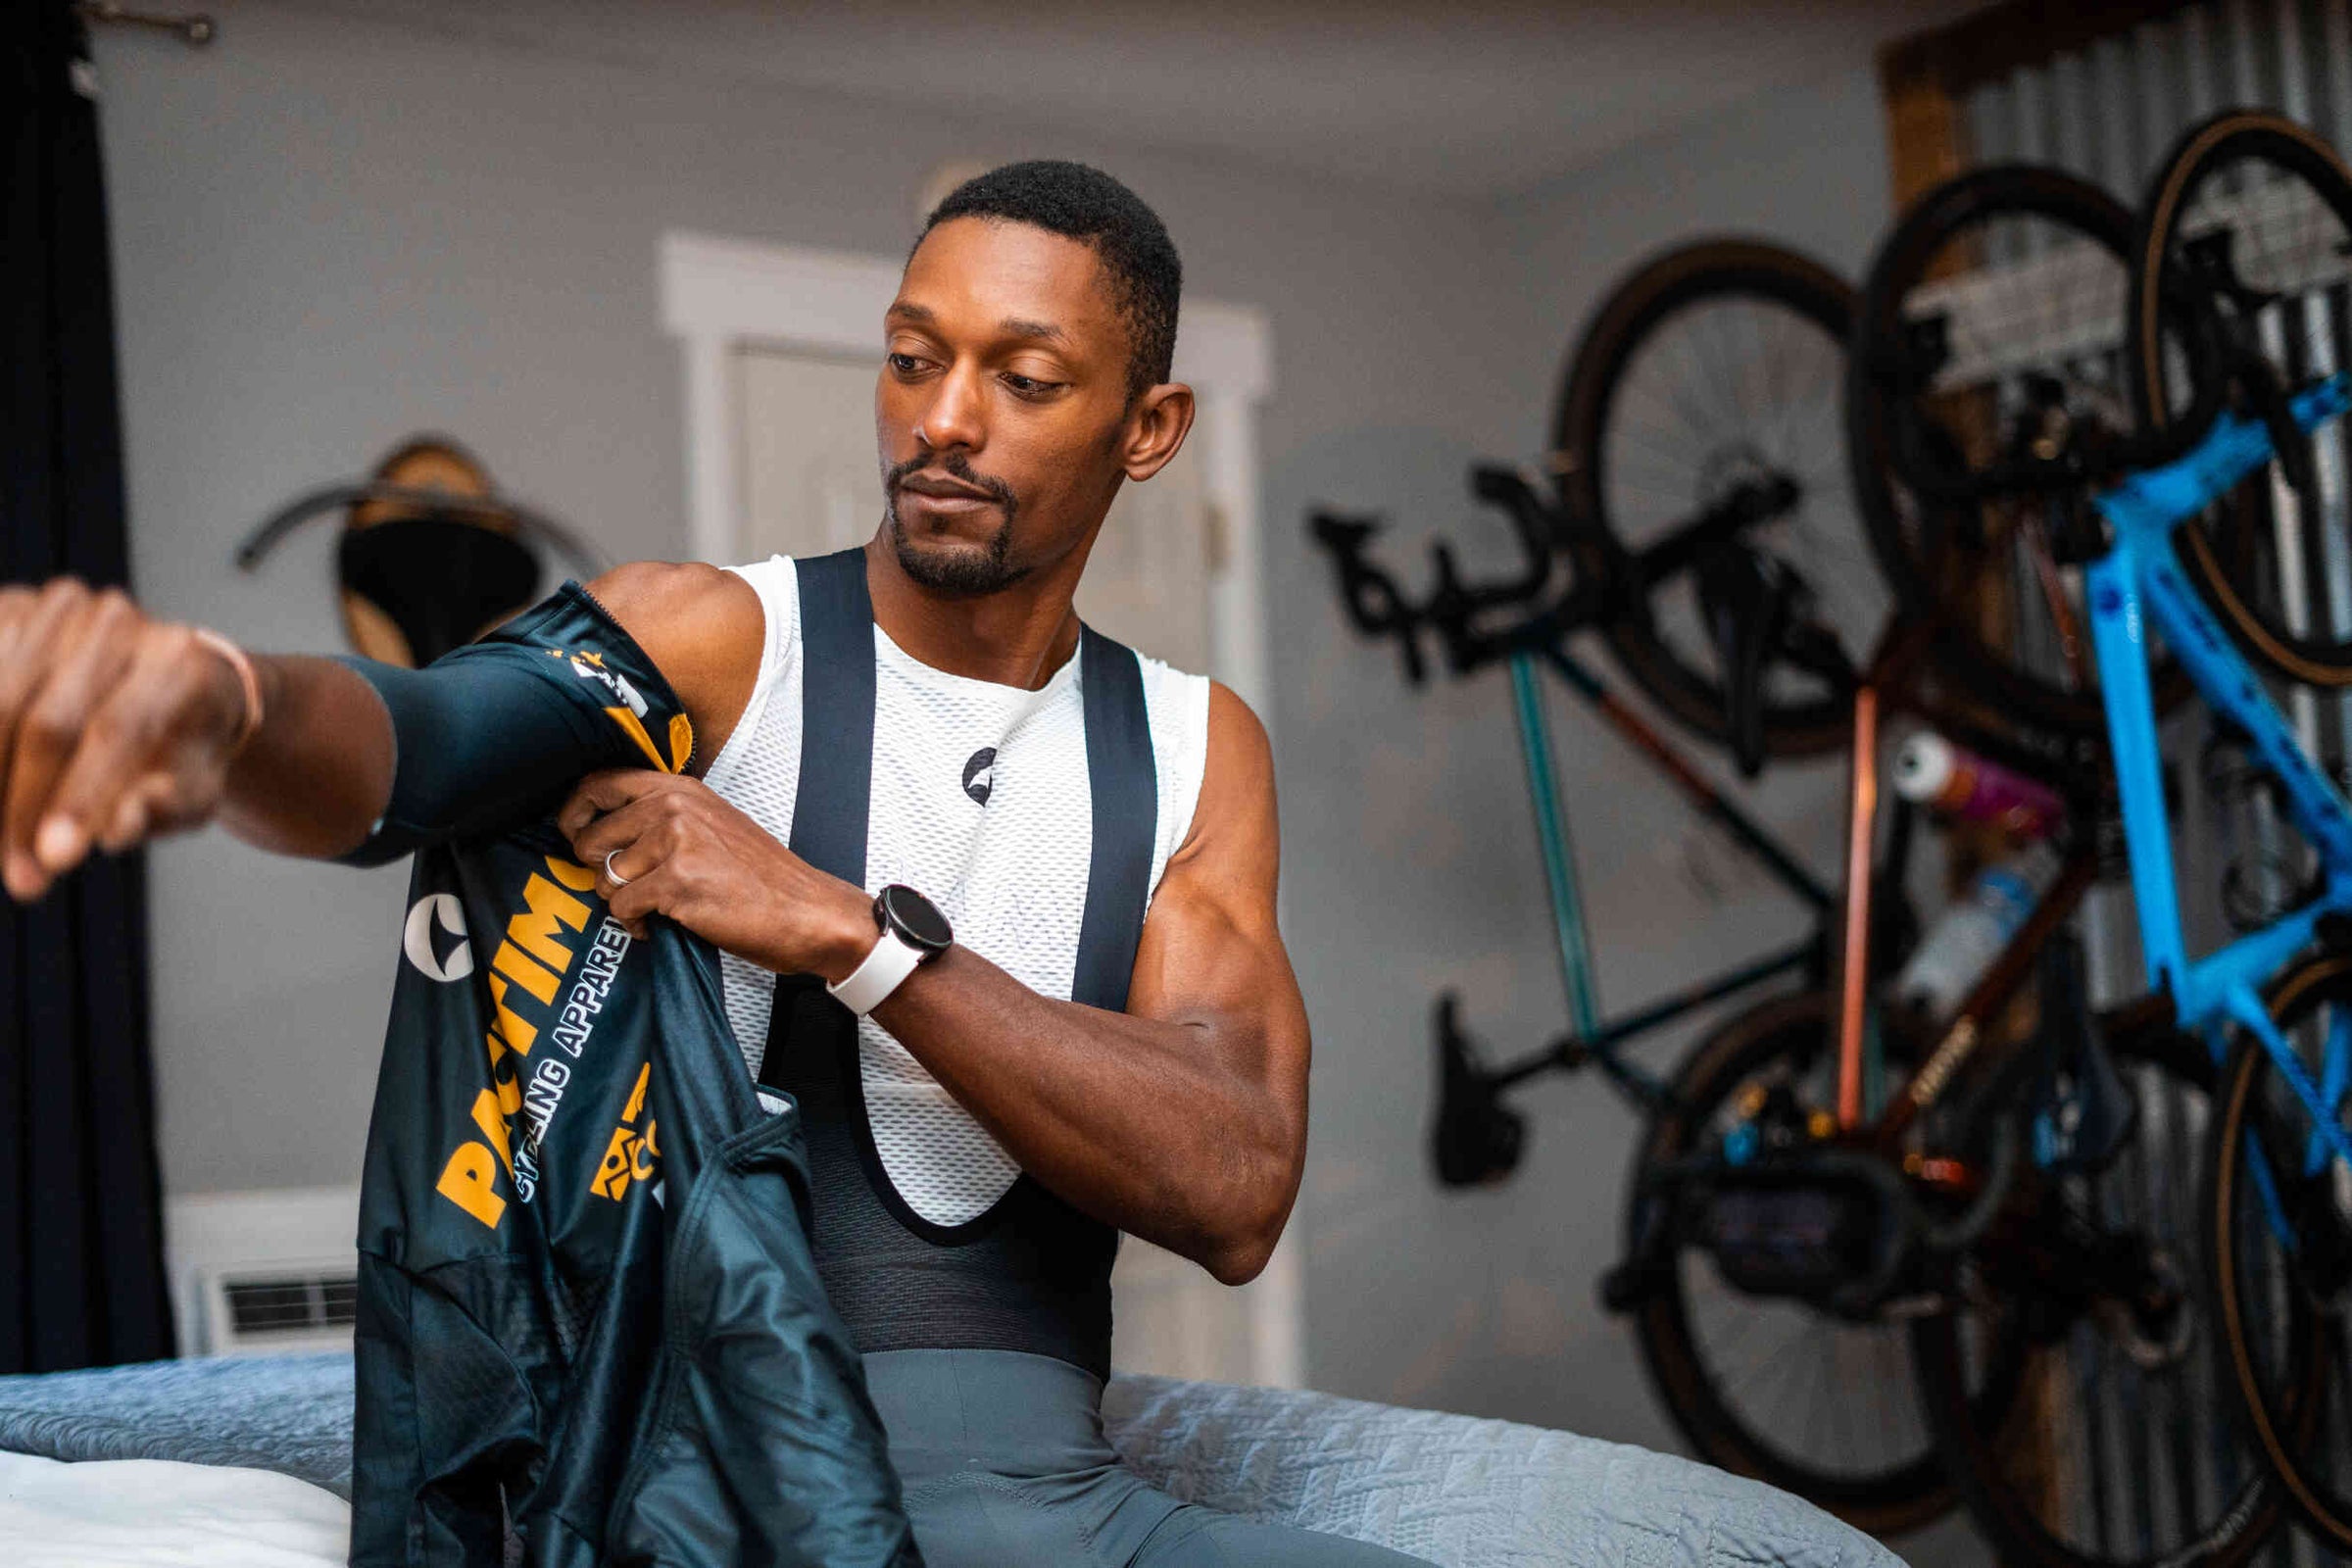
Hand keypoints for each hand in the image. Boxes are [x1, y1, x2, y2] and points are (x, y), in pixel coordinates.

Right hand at [0, 579, 254, 900]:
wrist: (164, 683)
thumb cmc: (181, 750)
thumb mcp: (193, 789)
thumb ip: (160, 808)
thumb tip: (114, 830)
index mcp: (177, 659)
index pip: (118, 730)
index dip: (79, 798)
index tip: (53, 861)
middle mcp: (116, 622)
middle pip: (49, 723)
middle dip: (22, 808)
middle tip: (21, 878)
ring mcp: (56, 609)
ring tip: (4, 849)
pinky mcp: (11, 610)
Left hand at [557, 769, 876, 979]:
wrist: (807, 911)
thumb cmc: (763, 878)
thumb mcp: (714, 825)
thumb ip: (666, 817)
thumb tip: (607, 831)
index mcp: (681, 788)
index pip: (600, 783)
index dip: (575, 812)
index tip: (575, 835)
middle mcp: (674, 807)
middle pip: (592, 837)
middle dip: (600, 873)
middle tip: (627, 887)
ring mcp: (675, 842)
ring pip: (605, 878)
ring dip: (622, 902)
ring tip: (653, 910)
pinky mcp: (676, 881)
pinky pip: (623, 907)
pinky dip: (635, 925)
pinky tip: (661, 926)